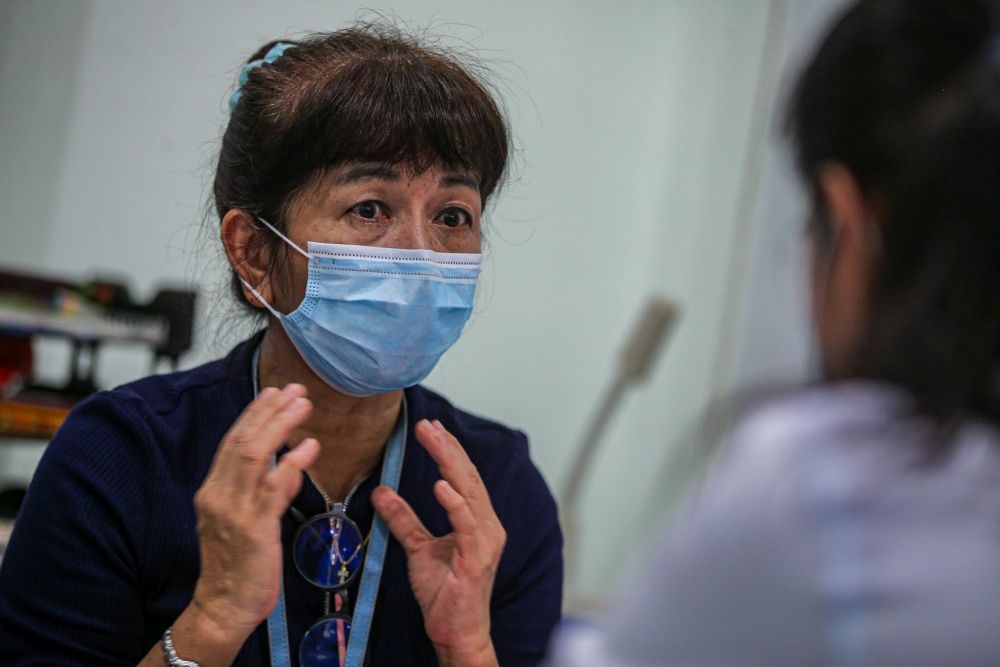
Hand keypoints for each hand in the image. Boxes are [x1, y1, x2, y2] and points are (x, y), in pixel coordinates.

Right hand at [190, 384, 319, 640]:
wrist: (223, 608)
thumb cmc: (236, 565)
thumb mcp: (244, 520)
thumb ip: (262, 491)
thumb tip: (286, 464)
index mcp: (212, 491)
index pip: (232, 442)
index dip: (254, 414)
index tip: (274, 393)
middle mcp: (218, 496)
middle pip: (243, 441)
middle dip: (269, 411)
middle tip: (295, 389)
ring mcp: (234, 512)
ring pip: (255, 456)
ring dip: (281, 426)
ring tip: (303, 405)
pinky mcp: (254, 529)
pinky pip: (274, 488)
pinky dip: (292, 463)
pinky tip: (310, 447)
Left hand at [372, 420, 504, 666]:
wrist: (456, 631)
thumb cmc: (445, 593)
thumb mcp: (417, 548)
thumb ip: (403, 519)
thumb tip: (381, 491)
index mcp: (477, 520)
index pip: (464, 476)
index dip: (448, 450)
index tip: (430, 427)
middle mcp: (487, 524)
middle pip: (468, 476)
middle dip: (447, 447)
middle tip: (427, 424)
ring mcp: (485, 540)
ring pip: (469, 491)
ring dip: (449, 462)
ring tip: (433, 439)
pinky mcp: (477, 557)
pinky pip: (466, 524)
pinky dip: (454, 502)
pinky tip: (440, 484)